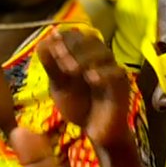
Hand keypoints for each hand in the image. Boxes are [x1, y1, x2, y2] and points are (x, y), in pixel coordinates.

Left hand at [39, 32, 134, 151]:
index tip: (53, 40)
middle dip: (74, 46)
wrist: (96, 130)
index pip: (78, 36)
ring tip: (70, 69)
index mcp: (85, 55)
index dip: (65, 37)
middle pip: (92, 41)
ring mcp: (113, 70)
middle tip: (60, 57)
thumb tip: (42, 43)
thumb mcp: (59, 86)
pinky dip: (103, 73)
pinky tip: (90, 78)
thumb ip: (52, 67)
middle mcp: (101, 59)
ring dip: (86, 58)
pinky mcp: (122, 85)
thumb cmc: (79, 105)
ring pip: (105, 53)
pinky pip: (117, 74)